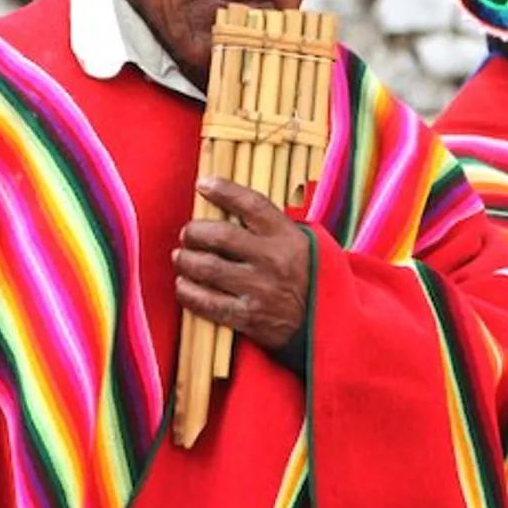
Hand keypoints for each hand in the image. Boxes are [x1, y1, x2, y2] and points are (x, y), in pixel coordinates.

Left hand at [173, 177, 308, 351]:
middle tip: (187, 233)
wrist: (327, 323)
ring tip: (180, 257)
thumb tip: (227, 205)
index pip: (251, 204)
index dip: (223, 190)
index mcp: (287, 236)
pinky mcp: (250, 317)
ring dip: (186, 260)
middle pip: (221, 236)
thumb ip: (270, 225)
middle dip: (195, 231)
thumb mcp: (301, 242)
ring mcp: (260, 290)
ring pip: (208, 268)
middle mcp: (273, 260)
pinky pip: (208, 303)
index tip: (202, 184)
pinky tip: (183, 285)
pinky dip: (189, 293)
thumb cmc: (307, 275)